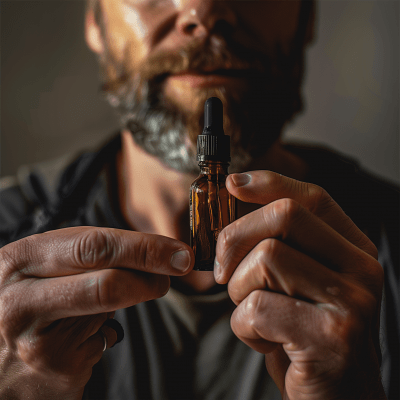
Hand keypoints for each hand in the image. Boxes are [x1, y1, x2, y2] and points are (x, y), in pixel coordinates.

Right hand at [0, 227, 192, 398]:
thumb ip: (87, 256)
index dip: (144, 247)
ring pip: (111, 308)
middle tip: (180, 267)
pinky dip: (104, 330)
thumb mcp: (43, 268)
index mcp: (21, 260)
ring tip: (120, 295)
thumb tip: (152, 254)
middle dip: (153, 272)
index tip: (178, 251)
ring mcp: (36, 340)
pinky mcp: (54, 370)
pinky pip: (102, 339)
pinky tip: (81, 334)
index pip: (94, 246)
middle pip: (108, 280)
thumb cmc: (29, 300)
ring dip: (132, 298)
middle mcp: (21, 299)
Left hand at [215, 171, 385, 399]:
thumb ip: (277, 241)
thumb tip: (234, 192)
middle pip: (284, 216)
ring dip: (239, 290)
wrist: (337, 398)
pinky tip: (261, 340)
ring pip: (265, 259)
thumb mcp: (296, 281)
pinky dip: (243, 325)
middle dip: (235, 237)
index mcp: (353, 249)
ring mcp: (351, 303)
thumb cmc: (303, 333)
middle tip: (221, 271)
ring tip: (252, 314)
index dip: (268, 182)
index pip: (311, 196)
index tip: (232, 184)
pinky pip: (258, 307)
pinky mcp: (331, 338)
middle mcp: (361, 268)